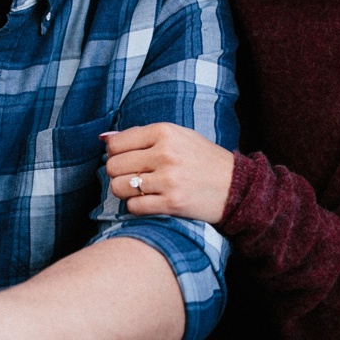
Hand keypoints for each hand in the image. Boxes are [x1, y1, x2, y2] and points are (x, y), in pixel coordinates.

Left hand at [103, 124, 234, 224]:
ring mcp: (168, 180)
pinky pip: (133, 206)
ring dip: (124, 191)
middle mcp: (165, 154)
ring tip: (139, 189)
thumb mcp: (177, 136)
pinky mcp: (172, 203)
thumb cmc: (202, 159)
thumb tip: (104, 139)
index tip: (128, 159)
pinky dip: (136, 206)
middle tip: (133, 176)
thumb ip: (141, 135)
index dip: (116, 153)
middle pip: (113, 166)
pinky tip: (149, 201)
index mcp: (165, 132)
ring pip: (118, 187)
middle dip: (118, 173)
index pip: (116, 144)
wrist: (235, 186)